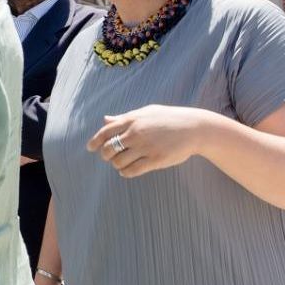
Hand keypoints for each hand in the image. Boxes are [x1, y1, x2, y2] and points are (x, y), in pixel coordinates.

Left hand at [86, 105, 208, 177]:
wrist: (194, 128)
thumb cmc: (168, 119)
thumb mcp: (146, 112)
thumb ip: (124, 117)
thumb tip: (105, 120)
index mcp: (132, 119)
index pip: (105, 132)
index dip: (94, 141)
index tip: (90, 148)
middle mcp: (136, 133)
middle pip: (108, 149)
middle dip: (106, 155)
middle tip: (110, 157)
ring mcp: (145, 147)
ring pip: (118, 162)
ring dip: (117, 165)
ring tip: (122, 163)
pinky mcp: (155, 160)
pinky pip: (132, 170)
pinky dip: (125, 172)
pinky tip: (127, 171)